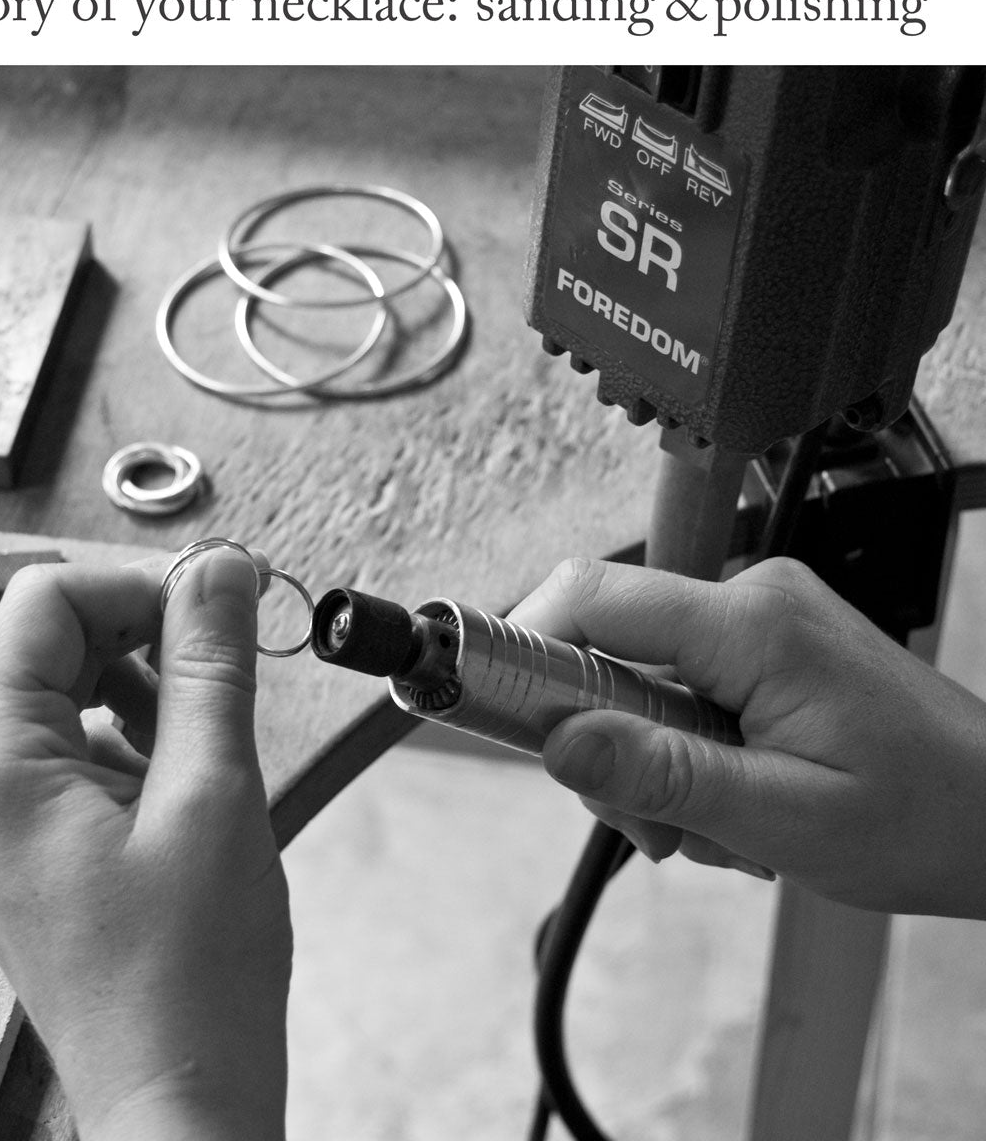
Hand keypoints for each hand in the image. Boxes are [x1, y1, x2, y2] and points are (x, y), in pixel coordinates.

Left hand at [0, 547, 290, 1140]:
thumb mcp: (213, 789)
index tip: (217, 603)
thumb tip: (220, 568)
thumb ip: (210, 663)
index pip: (45, 602)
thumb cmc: (192, 968)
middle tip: (228, 656)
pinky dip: (132, 737)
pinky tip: (183, 772)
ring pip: (65, 693)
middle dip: (143, 632)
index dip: (138, 586)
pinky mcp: (28, 845)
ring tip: (209, 730)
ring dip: (143, 685)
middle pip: (50, 643)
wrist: (181, 1094)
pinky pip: (71, 749)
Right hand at [510, 555, 985, 918]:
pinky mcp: (757, 643)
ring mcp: (755, 618)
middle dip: (601, 739)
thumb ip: (662, 776)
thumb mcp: (783, 818)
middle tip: (648, 823)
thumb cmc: (928, 817)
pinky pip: (674, 684)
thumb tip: (558, 745)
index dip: (525, 646)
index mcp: (754, 624)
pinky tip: (726, 799)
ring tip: (709, 826)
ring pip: (634, 675)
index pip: (594, 597)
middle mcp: (749, 598)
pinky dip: (678, 749)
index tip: (495, 712)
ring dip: (645, 758)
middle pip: (603, 643)